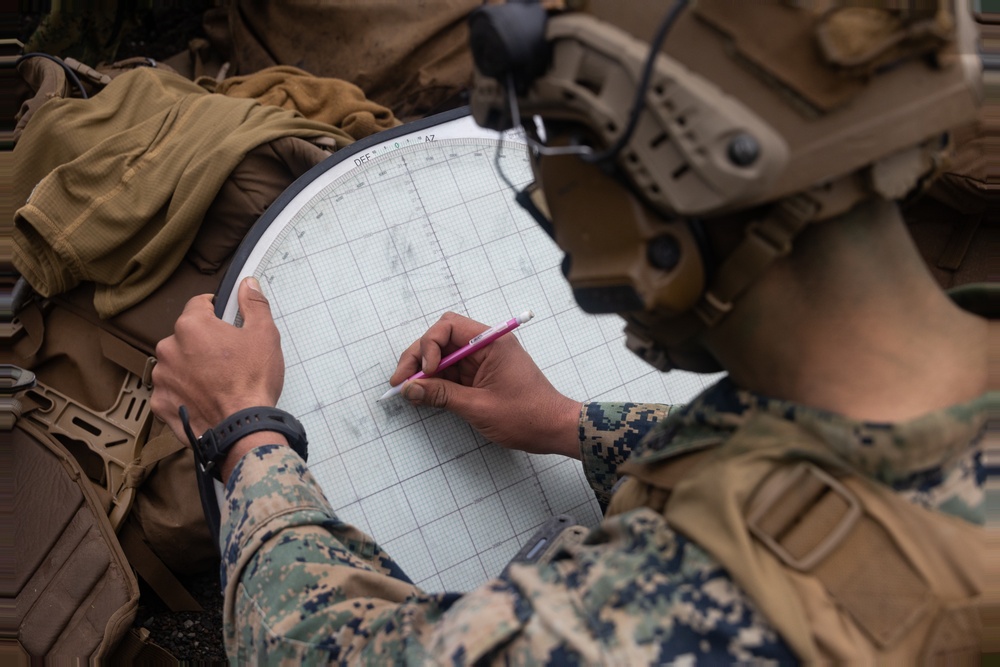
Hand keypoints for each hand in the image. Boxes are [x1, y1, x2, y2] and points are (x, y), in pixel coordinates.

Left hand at [151, 277, 283, 441]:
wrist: (241, 428)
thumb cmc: (252, 380)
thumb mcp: (264, 335)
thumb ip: (253, 304)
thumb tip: (248, 283)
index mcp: (191, 326)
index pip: (199, 304)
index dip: (216, 311)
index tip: (227, 322)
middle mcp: (168, 347)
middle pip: (186, 335)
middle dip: (203, 343)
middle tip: (228, 359)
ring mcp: (162, 377)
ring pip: (177, 363)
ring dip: (191, 368)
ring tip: (217, 382)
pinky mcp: (160, 403)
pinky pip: (171, 391)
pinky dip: (184, 393)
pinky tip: (205, 399)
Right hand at [389, 312, 581, 457]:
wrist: (554, 429)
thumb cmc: (526, 416)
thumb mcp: (479, 407)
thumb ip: (442, 396)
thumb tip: (410, 390)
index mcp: (491, 342)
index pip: (448, 326)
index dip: (429, 346)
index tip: (425, 372)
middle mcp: (486, 345)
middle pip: (441, 339)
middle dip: (418, 357)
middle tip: (400, 381)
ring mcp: (483, 360)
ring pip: (444, 356)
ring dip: (424, 371)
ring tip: (406, 390)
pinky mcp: (482, 376)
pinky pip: (453, 371)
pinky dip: (436, 381)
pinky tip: (423, 393)